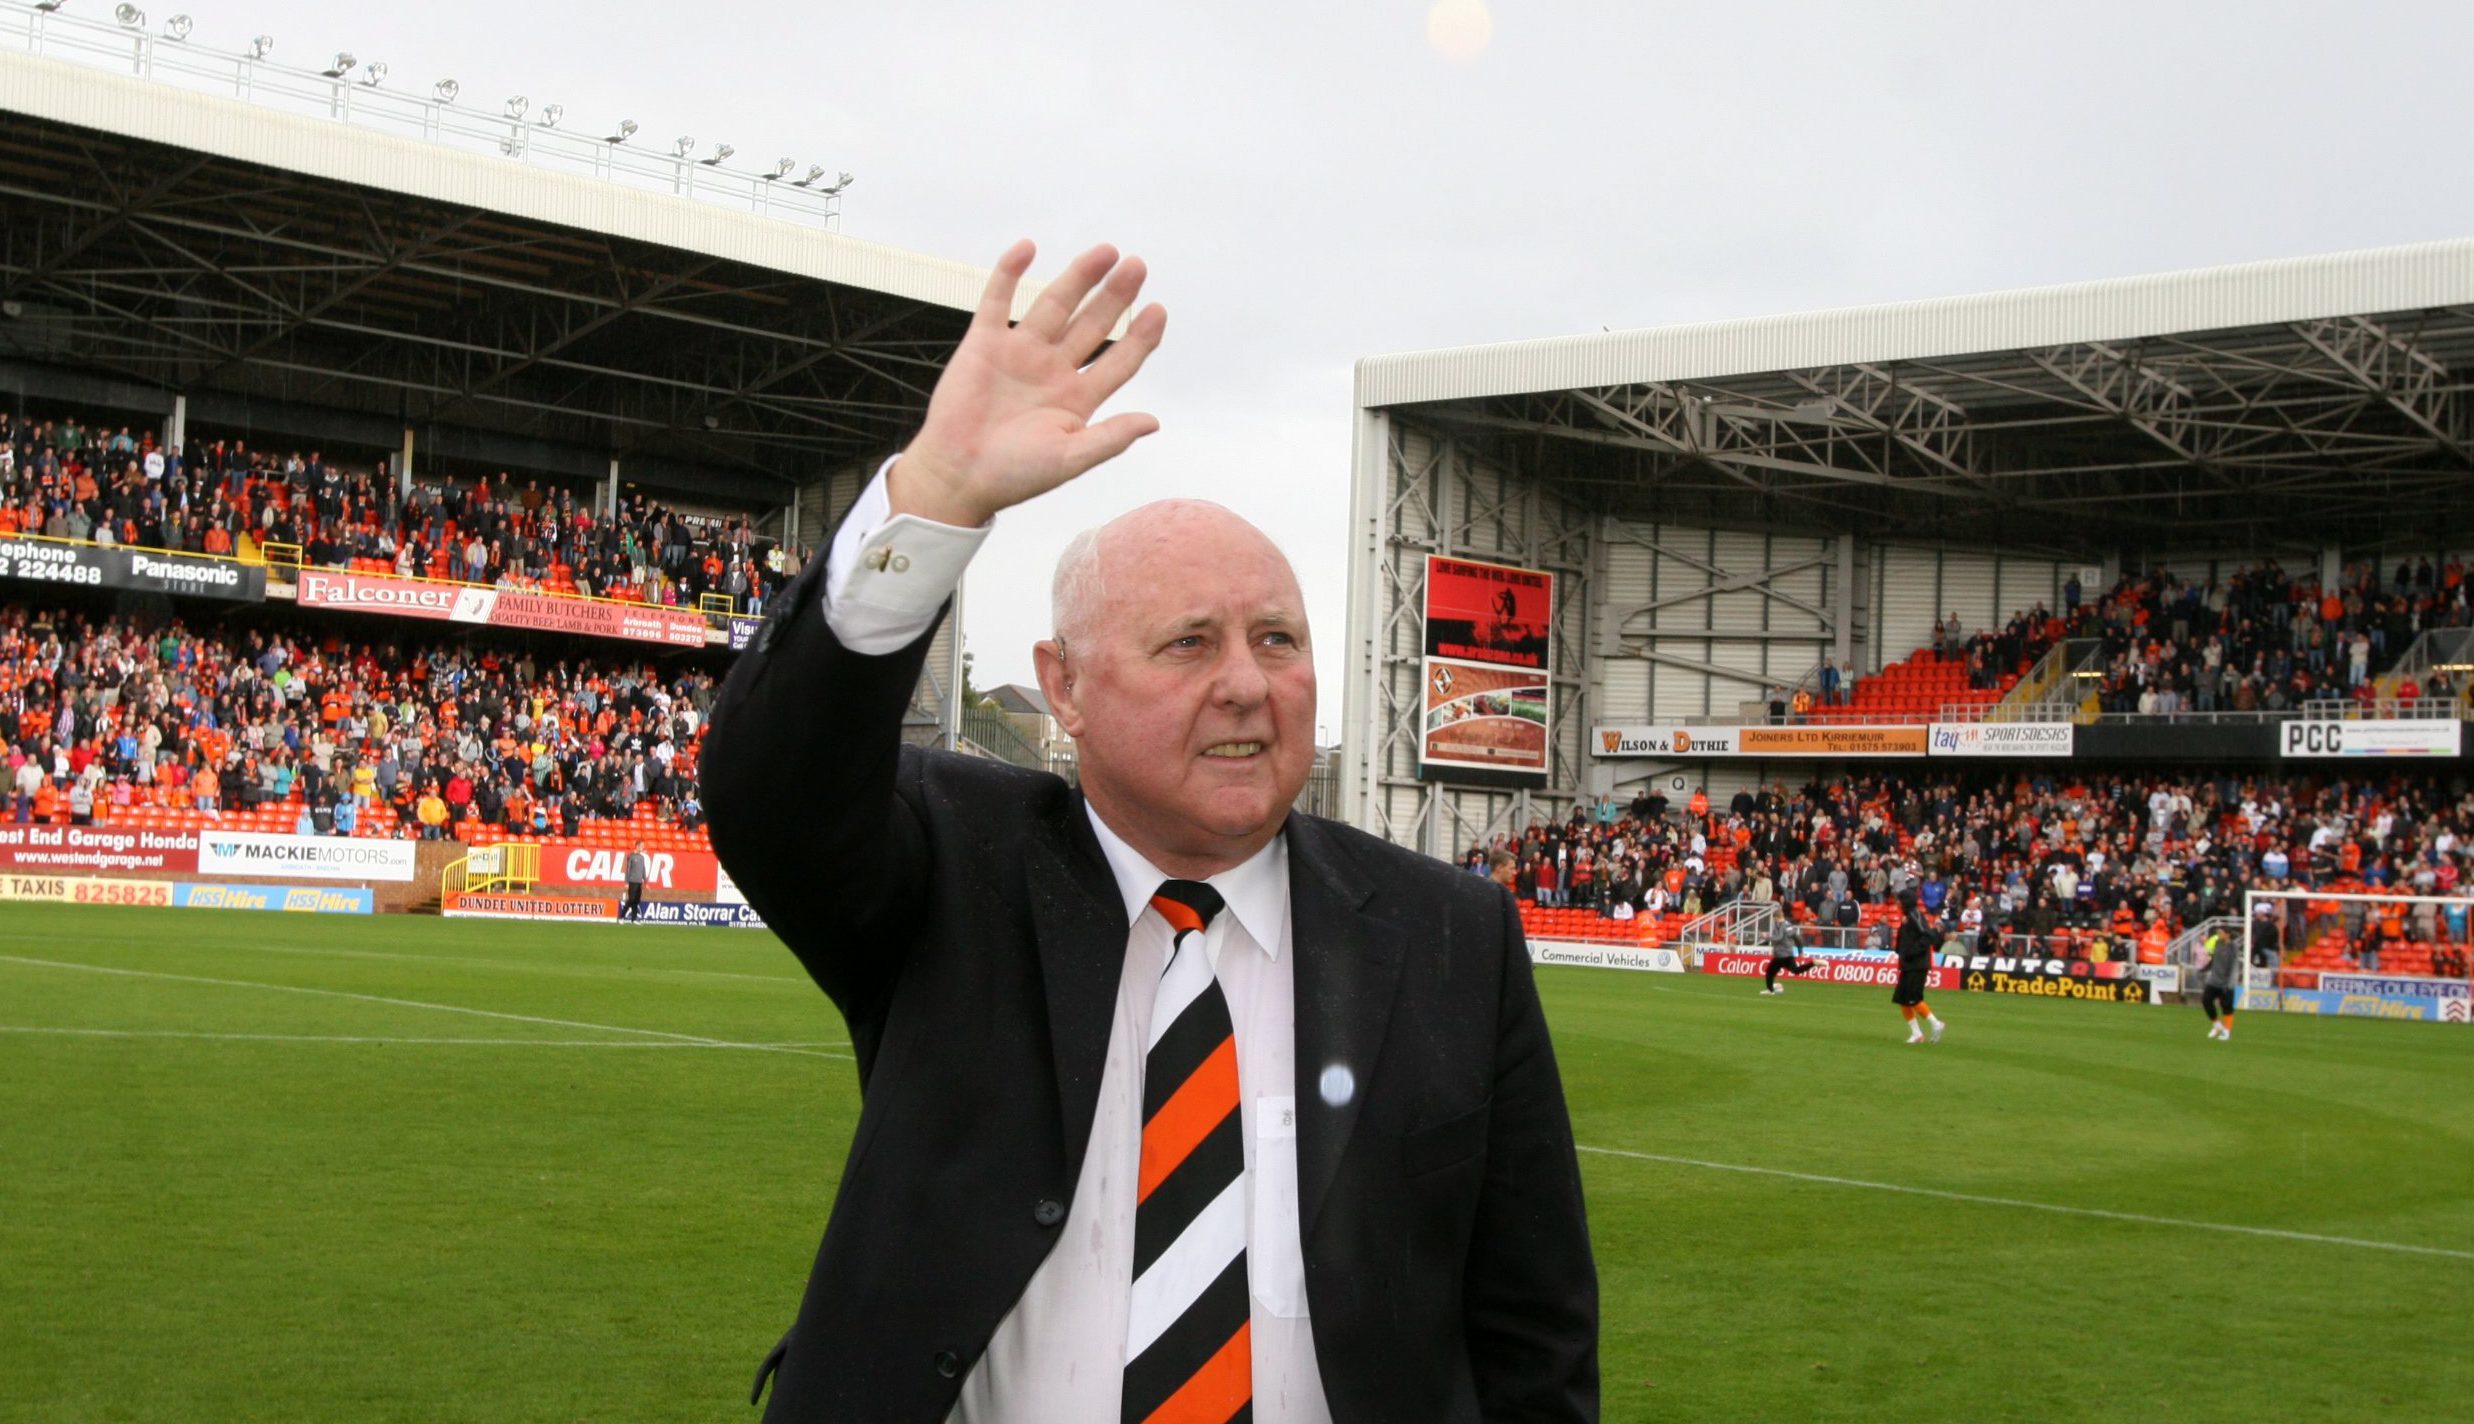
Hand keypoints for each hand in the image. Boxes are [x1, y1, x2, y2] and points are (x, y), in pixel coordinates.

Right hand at [889, 240, 1167, 526]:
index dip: (1140, 336)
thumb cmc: (1013, 476)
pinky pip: (997, 300)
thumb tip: (1153, 422)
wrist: (957, 477)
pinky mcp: (983, 344)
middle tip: (1137, 266)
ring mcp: (1019, 353)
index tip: (1158, 311)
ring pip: (1055, 306)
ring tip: (1104, 252)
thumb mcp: (1069, 460)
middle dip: (1114, 296)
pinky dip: (1009, 273)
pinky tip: (1027, 248)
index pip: (1119, 360)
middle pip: (1092, 325)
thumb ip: (1110, 438)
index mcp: (1077, 397)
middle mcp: (1053, 370)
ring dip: (1078, 278)